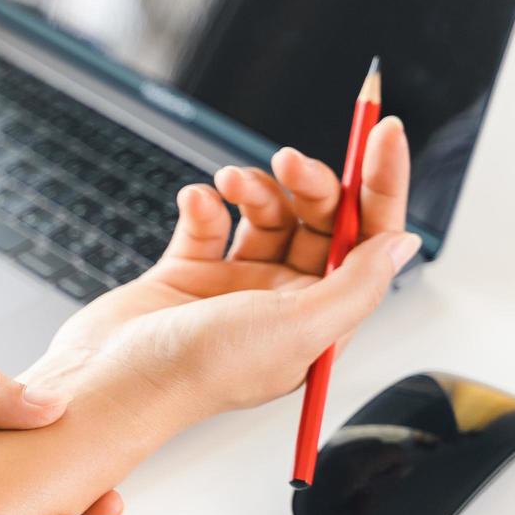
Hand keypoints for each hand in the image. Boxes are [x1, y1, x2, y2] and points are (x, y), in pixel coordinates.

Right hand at [0, 120, 419, 514]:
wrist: (110, 381)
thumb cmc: (199, 371)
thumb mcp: (298, 328)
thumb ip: (358, 284)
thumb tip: (404, 242)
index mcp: (319, 322)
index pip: (370, 244)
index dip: (381, 186)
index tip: (383, 132)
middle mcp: (281, 304)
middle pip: (320, 222)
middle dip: (311, 183)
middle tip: (289, 160)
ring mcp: (232, 288)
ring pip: (266, 214)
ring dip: (256, 187)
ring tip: (231, 181)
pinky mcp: (184, 275)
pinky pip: (207, 224)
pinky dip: (203, 205)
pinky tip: (194, 203)